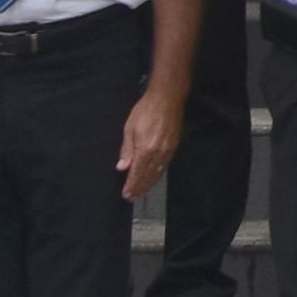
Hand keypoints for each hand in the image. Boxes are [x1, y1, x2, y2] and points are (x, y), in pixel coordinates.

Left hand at [115, 86, 181, 200]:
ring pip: (158, 173)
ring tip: (142, 192)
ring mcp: (168, 151)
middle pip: (148, 176)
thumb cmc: (145, 111)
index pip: (137, 173)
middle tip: (133, 198)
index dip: (131, 185)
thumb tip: (122, 168)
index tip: (126, 195)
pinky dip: (158, 175)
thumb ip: (127, 150)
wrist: (168, 99)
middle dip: (140, 188)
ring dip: (149, 184)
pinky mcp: (174, 147)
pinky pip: (164, 166)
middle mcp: (158, 154)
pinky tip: (153, 178)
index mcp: (146, 150)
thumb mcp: (130, 128)